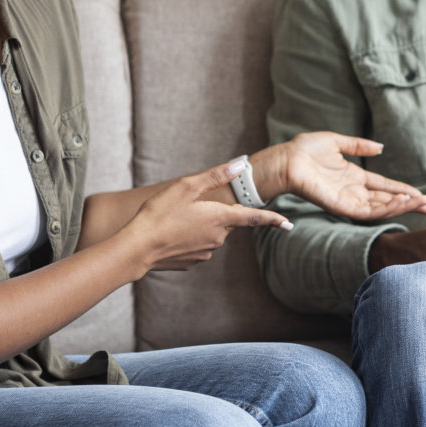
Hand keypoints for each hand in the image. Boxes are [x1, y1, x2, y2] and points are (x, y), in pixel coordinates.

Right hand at [126, 158, 292, 270]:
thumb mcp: (186, 187)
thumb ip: (215, 175)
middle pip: (226, 221)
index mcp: (220, 218)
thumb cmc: (159, 214)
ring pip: (211, 233)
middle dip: (214, 212)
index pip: (254, 218)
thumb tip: (240, 165)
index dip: (273, 219)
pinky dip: (189, 238)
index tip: (289, 224)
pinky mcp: (193, 262)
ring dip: (200, 225)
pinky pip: (198, 245)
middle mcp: (218, 238)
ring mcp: (206, 252)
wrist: (136, 248)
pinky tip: (171, 235)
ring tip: (174, 220)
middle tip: (187, 207)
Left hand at [272, 132, 425, 222]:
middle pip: (390, 201)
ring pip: (383, 208)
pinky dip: (387, 208)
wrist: (288, 159)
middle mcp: (355, 192)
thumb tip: (380, 148)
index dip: (407, 192)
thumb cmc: (306, 150)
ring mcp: (349, 201)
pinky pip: (369, 211)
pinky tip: (403, 202)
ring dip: (404, 206)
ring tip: (423, 203)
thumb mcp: (337, 142)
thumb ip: (359, 146)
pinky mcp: (342, 207)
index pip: (387, 187)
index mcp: (355, 178)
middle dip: (413, 205)